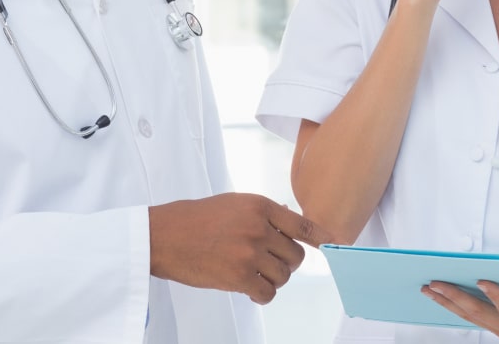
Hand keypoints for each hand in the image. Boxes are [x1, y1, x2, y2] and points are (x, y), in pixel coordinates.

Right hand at [148, 193, 331, 303]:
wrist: (164, 236)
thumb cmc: (196, 219)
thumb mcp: (234, 203)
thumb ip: (264, 213)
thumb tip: (290, 220)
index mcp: (260, 206)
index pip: (302, 225)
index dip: (322, 237)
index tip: (334, 245)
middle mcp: (259, 228)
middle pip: (295, 255)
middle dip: (286, 262)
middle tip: (269, 263)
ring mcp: (250, 253)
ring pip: (283, 276)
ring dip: (273, 279)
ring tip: (255, 275)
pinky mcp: (238, 276)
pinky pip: (267, 293)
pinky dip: (263, 295)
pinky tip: (251, 289)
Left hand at [423, 280, 498, 343]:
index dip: (497, 296)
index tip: (482, 281)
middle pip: (477, 312)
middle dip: (453, 296)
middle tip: (433, 283)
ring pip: (470, 315)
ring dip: (447, 302)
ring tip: (428, 289)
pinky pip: (473, 318)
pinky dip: (456, 308)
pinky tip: (444, 300)